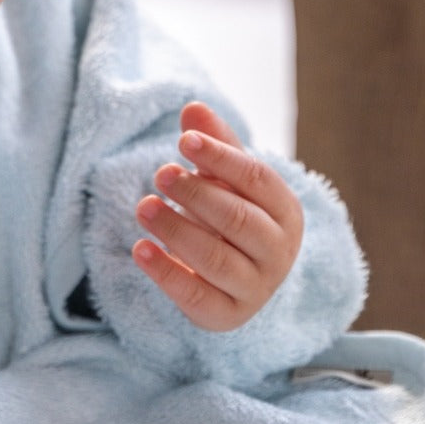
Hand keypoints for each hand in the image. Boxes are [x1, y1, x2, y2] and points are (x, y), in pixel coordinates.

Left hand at [132, 101, 302, 330]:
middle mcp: (278, 252)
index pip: (258, 180)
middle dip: (196, 194)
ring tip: (142, 206)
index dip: (221, 158)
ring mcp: (255, 288)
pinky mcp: (225, 316)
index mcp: (285, 211)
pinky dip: (165, 272)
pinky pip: (195, 296)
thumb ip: (212, 144)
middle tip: (160, 173)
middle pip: (238, 219)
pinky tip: (139, 249)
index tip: (184, 141)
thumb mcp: (225, 177)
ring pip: (216, 259)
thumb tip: (194, 108)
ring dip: (175, 229)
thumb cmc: (230, 214)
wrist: (236, 278)